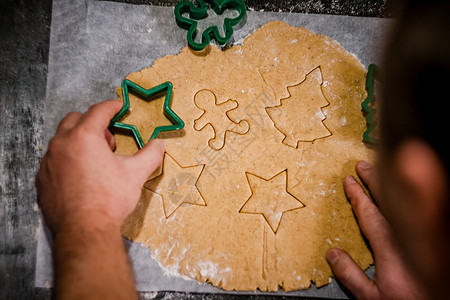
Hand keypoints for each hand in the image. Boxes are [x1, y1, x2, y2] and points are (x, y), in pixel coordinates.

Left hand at [36, 100, 164, 235]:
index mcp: (84, 137)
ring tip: (96, 159)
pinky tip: (81, 175)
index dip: (112, 106)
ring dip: (78, 141)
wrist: (84, 231)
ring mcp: (48, 162)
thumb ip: (150, 154)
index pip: (99, 111)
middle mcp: (61, 144)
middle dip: (93, 123)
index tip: (119, 107)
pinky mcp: (42, 179)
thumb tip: (159, 145)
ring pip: (62, 139)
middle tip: (109, 139)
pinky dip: (67, 159)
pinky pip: (53, 160)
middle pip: (75, 119)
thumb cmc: (109, 200)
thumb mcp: (136, 174)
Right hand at [326, 161, 426, 299]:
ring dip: (388, 187)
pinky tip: (397, 198)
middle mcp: (405, 238)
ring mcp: (418, 237)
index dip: (358, 196)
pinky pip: (413, 214)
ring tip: (376, 174)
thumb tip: (332, 254)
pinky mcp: (427, 240)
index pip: (370, 214)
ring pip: (402, 205)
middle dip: (374, 181)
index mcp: (390, 248)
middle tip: (362, 166)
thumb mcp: (373, 298)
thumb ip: (351, 276)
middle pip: (388, 202)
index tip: (349, 180)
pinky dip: (403, 201)